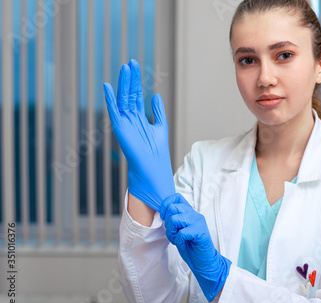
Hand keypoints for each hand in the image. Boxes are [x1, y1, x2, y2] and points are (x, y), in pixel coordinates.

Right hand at [103, 59, 174, 210]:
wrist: (153, 170)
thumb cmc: (157, 152)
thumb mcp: (161, 127)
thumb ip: (158, 112)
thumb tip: (156, 95)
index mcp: (139, 118)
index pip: (136, 95)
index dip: (136, 81)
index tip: (135, 65)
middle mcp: (130, 119)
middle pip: (129, 94)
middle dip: (130, 78)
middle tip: (131, 62)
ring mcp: (124, 123)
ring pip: (123, 99)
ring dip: (123, 84)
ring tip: (125, 68)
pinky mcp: (120, 130)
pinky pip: (113, 112)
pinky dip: (109, 100)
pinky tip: (107, 87)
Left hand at [161, 193, 230, 301]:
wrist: (204, 261)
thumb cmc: (190, 246)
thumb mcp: (180, 229)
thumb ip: (174, 219)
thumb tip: (161, 212)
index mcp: (190, 211)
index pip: (176, 197)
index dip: (166, 205)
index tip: (164, 217)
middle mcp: (195, 214)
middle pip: (172, 208)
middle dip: (167, 223)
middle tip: (173, 234)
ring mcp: (198, 222)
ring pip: (174, 219)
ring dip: (171, 233)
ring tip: (178, 240)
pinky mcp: (200, 232)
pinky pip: (181, 233)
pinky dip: (179, 241)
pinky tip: (184, 244)